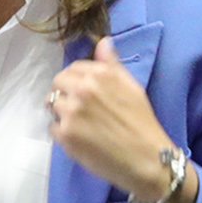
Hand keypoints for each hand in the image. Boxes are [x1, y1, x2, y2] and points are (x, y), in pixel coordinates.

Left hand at [49, 36, 199, 202]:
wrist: (149, 161)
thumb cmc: (142, 123)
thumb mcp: (132, 88)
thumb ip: (112, 64)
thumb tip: (103, 41)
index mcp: (98, 75)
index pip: (72, 69)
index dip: (77, 81)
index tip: (86, 93)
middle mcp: (81, 89)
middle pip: (57, 84)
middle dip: (65, 94)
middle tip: (81, 109)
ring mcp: (70, 112)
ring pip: (52, 104)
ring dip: (62, 112)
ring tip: (82, 124)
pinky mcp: (65, 134)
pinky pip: (52, 127)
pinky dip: (62, 132)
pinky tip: (80, 138)